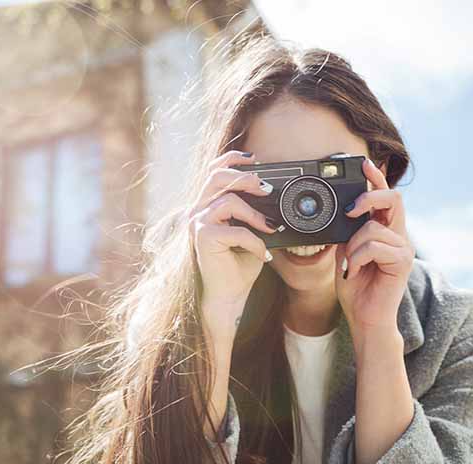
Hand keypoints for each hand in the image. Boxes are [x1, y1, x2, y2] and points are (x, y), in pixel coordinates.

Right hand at [190, 150, 275, 311]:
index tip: (255, 160)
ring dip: (255, 214)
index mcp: (207, 206)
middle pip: (217, 177)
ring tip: (270, 227)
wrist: (229, 296)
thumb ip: (256, 213)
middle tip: (267, 189)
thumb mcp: (252, 233)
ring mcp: (198, 223)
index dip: (232, 159)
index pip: (213, 171)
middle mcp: (198, 211)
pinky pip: (235, 230)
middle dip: (245, 178)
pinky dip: (254, 241)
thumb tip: (275, 195)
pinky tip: (262, 253)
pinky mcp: (203, 237)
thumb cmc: (239, 266)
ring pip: (228, 200)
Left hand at [334, 158, 414, 338]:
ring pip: (373, 228)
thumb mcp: (345, 252)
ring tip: (350, 264)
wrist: (364, 316)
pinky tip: (355, 271)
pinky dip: (357, 258)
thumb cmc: (355, 286)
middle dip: (369, 197)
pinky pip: (374, 246)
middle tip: (350, 211)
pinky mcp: (402, 261)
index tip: (364, 162)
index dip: (376, 177)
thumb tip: (341, 214)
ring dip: (353, 246)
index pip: (384, 196)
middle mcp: (397, 234)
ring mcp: (402, 247)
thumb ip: (347, 233)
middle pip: (393, 198)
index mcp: (383, 229)